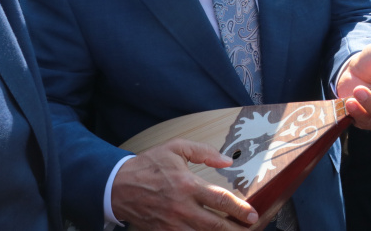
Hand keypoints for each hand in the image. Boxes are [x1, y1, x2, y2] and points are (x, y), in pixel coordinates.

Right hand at [111, 139, 257, 229]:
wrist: (117, 186)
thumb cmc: (148, 165)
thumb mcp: (176, 148)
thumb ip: (204, 152)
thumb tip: (227, 160)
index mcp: (187, 185)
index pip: (220, 200)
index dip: (240, 209)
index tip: (253, 215)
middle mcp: (181, 207)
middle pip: (215, 225)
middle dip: (236, 230)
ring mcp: (171, 224)